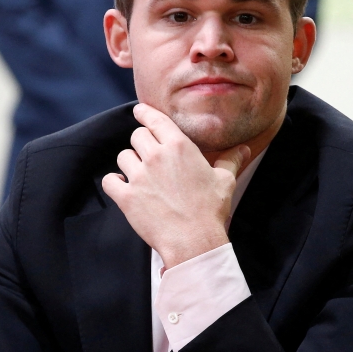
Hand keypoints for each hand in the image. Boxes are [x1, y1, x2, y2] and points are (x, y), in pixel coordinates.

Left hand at [100, 104, 250, 267]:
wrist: (193, 240)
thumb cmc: (211, 210)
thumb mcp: (224, 181)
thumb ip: (230, 160)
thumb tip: (243, 148)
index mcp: (179, 146)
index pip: (155, 119)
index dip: (145, 113)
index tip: (139, 111)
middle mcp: (156, 156)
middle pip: (137, 136)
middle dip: (142, 143)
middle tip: (148, 155)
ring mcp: (139, 177)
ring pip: (123, 157)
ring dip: (129, 163)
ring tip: (139, 174)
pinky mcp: (126, 197)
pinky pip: (110, 181)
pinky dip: (114, 183)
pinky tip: (122, 187)